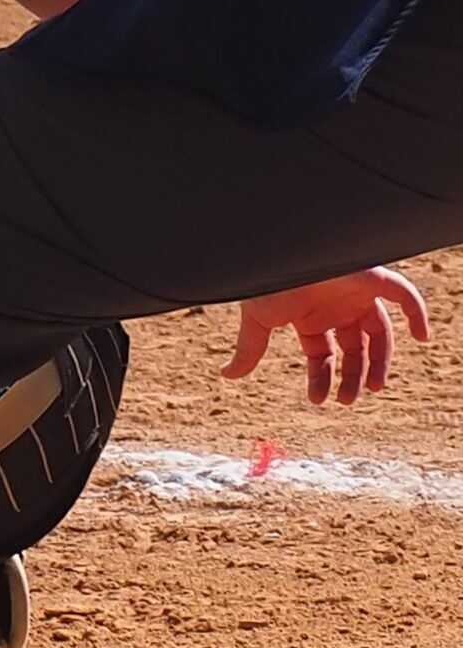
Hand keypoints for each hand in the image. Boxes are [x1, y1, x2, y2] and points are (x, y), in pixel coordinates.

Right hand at [223, 267, 428, 405]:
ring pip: (380, 332)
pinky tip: (421, 336)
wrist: (280, 249)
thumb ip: (249, 349)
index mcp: (310, 316)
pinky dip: (417, 314)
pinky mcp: (372, 277)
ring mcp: (355, 293)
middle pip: (354, 348)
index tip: (318, 399)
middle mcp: (335, 307)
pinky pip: (404, 296)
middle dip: (353, 375)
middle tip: (351, 399)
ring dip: (382, 360)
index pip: (322, 354)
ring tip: (375, 386)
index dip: (321, 377)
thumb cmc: (266, 279)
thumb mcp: (258, 320)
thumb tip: (227, 376)